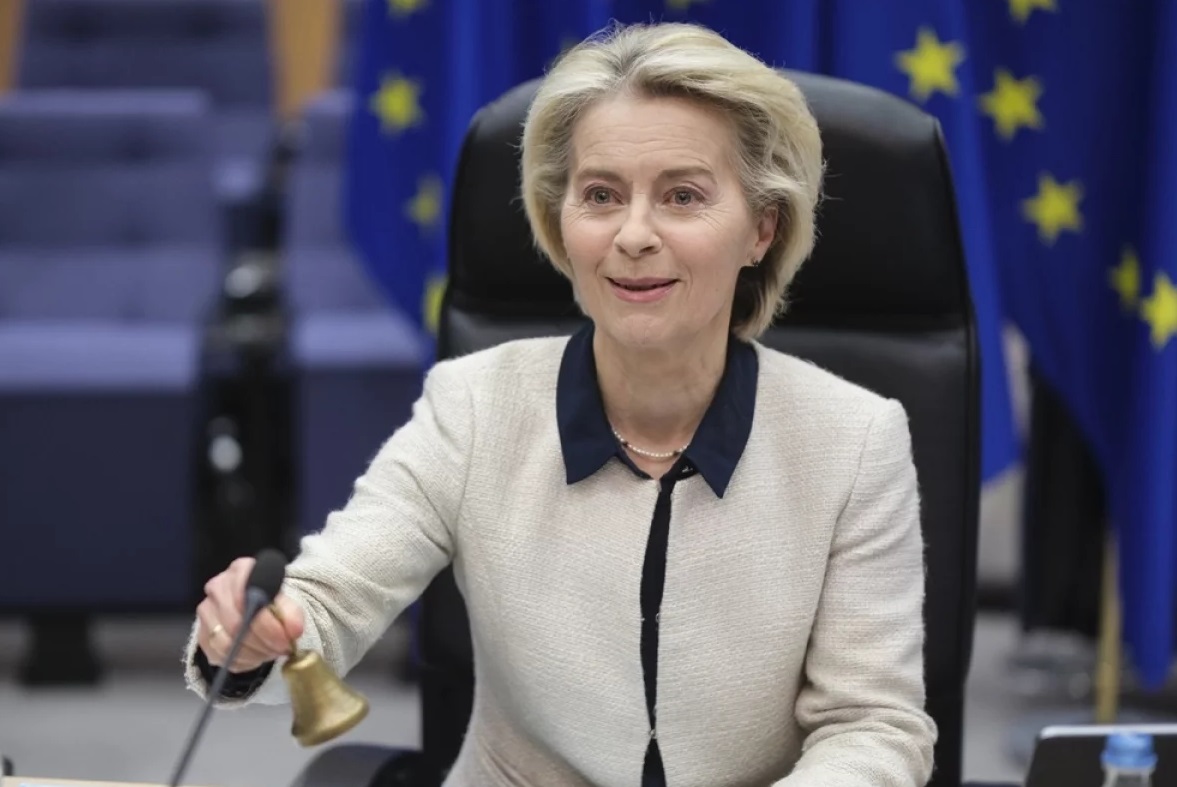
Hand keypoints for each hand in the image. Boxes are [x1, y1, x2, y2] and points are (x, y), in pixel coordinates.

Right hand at [196, 556, 304, 672]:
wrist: (259, 610)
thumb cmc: (271, 602)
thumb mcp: (287, 603)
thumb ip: (291, 614)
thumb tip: (294, 630)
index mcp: (240, 570)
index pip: (247, 596)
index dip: (267, 623)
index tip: (285, 637)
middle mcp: (217, 587)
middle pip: (235, 622)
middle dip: (262, 641)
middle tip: (281, 648)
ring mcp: (206, 611)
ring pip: (225, 642)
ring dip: (253, 653)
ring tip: (270, 652)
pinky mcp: (202, 634)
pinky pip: (218, 655)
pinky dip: (241, 660)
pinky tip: (256, 656)